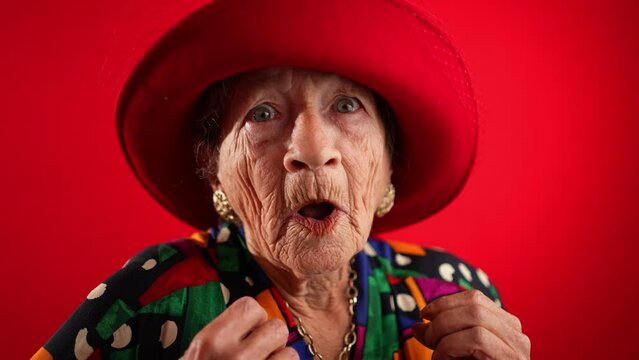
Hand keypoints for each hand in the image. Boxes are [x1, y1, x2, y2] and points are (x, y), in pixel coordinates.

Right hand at [181, 296, 298, 358]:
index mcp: (211, 341)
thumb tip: (257, 320)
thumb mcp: (200, 352)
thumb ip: (225, 335)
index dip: (255, 319)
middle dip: (271, 340)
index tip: (249, 331)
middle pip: (276, 327)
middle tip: (259, 352)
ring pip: (289, 353)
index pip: (250, 306)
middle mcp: (235, 357)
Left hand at [412, 290, 529, 359]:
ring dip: (444, 330)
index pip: (475, 298)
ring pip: (476, 317)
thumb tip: (418, 326)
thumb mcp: (454, 355)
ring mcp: (518, 349)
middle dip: (442, 316)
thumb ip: (440, 339)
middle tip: (425, 336)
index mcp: (505, 328)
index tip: (424, 314)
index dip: (445, 302)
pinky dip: (451, 345)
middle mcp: (516, 335)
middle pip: (475, 304)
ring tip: (435, 351)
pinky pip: (477, 339)